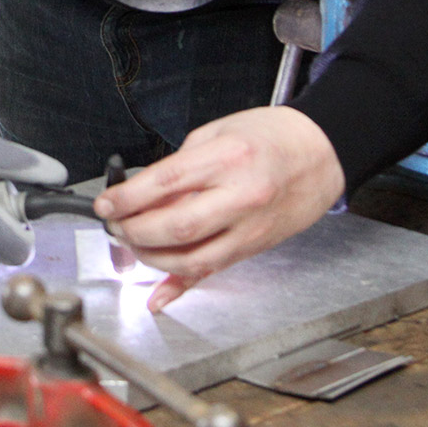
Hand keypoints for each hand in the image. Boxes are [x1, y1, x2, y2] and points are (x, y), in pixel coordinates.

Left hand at [93, 106, 343, 313]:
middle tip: (115, 226)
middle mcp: (242, 196)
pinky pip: (213, 273)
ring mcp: (250, 227)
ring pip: (192, 258)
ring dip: (152, 258)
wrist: (322, 154)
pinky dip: (181, 287)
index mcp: (228, 158)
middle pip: (176, 227)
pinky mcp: (254, 247)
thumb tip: (144, 194)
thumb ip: (182, 164)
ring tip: (133, 244)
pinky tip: (158, 296)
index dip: (127, 198)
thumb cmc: (271, 136)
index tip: (105, 205)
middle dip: (134, 231)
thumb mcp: (219, 131)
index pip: (165, 183)